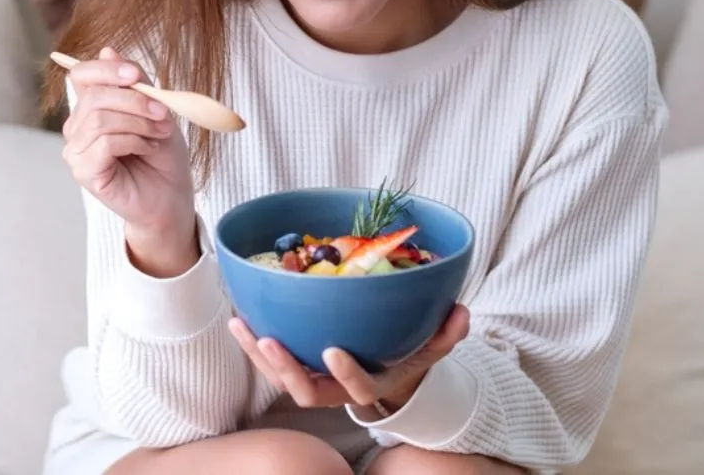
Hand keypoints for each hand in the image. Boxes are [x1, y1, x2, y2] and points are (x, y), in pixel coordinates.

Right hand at [61, 47, 195, 271]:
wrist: (171, 196)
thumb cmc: (162, 154)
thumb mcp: (155, 108)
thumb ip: (133, 82)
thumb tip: (107, 50)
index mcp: (91, 107)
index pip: (81, 74)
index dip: (106, 69)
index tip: (136, 76)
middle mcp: (77, 127)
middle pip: (95, 96)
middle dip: (135, 100)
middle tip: (164, 113)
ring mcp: (76, 151)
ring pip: (100, 119)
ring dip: (138, 122)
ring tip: (159, 135)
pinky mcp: (84, 172)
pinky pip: (105, 143)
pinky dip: (134, 141)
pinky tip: (148, 149)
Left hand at [228, 304, 469, 410]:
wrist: (386, 373)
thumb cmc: (407, 355)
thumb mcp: (432, 347)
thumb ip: (447, 333)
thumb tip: (462, 312)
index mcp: (370, 384)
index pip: (358, 388)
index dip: (346, 374)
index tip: (334, 350)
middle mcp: (336, 388)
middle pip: (304, 390)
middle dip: (284, 368)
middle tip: (271, 340)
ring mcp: (313, 379)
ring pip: (280, 377)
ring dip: (258, 353)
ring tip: (242, 325)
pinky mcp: (297, 365)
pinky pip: (272, 359)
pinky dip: (255, 341)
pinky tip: (241, 316)